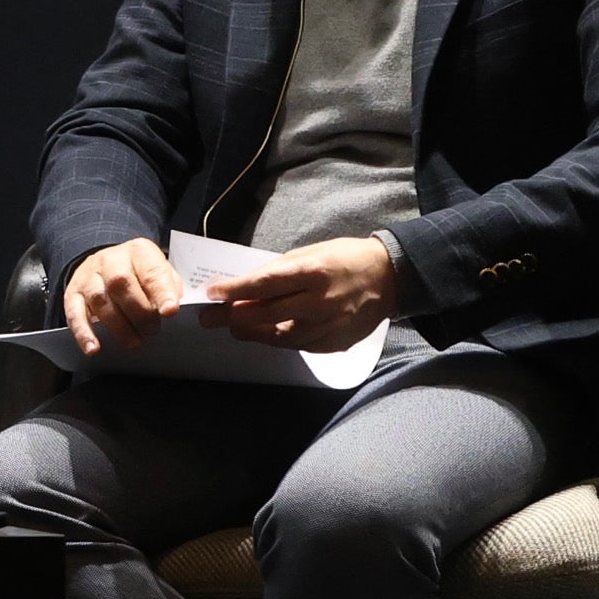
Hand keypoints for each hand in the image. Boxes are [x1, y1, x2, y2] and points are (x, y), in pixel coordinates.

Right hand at [63, 239, 182, 359]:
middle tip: (152, 331)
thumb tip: (172, 311)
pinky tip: (93, 348)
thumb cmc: (140, 274)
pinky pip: (74, 313)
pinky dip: (84, 333)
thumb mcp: (161, 272)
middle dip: (139, 313)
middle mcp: (110, 260)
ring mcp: (89, 277)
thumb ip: (169, 288)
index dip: (162, 293)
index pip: (151, 271)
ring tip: (134, 342)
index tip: (170, 312)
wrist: (107, 264)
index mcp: (139, 252)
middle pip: (120, 284)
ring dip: (118, 326)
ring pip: (99, 300)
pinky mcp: (72, 294)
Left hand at [205, 235, 401, 345]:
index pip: (265, 284)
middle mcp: (321, 302)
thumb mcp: (312, 252)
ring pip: (279, 336)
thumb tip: (247, 285)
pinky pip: (298, 345)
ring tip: (233, 327)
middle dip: (232, 317)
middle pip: (267, 314)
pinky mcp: (335, 343)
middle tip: (208, 318)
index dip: (235, 291)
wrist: (390, 278)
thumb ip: (281, 271)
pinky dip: (278, 339)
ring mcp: (329, 326)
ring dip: (251, 332)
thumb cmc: (346, 259)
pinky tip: (264, 333)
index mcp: (314, 272)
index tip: (212, 293)